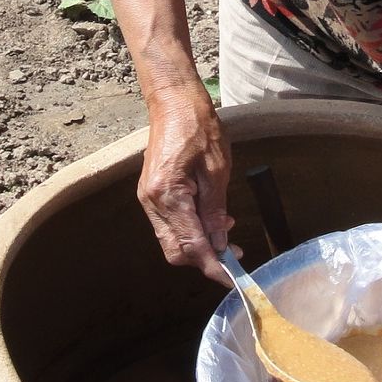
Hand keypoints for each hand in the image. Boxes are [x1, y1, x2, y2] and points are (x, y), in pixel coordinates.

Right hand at [138, 80, 233, 283]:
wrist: (174, 103)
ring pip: (171, 241)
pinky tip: (210, 219)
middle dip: (204, 259)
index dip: (212, 266)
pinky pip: (169, 225)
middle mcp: (152, 202)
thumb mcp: (217, 170)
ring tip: (226, 231)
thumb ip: (216, 210)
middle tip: (233, 253)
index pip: (191, 246)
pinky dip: (190, 230)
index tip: (231, 278)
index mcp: (168, 195)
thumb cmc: (199, 128)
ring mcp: (148, 199)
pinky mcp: (151, 194)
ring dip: (198, 244)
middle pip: (176, 251)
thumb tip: (220, 243)